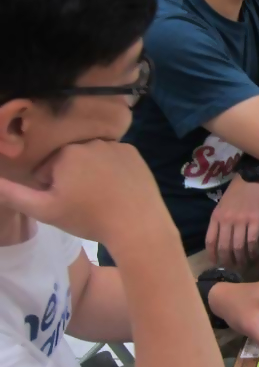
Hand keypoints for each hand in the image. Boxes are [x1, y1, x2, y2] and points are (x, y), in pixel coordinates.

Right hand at [0, 141, 171, 247]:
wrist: (137, 225)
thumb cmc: (88, 218)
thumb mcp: (45, 210)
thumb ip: (13, 194)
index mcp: (66, 152)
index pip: (46, 169)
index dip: (51, 189)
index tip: (66, 203)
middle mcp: (91, 142)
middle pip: (69, 161)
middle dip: (70, 178)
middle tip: (83, 202)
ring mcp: (116, 145)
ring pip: (92, 159)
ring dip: (91, 173)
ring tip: (101, 198)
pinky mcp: (134, 153)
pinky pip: (114, 159)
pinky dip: (112, 170)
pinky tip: (117, 190)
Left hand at [206, 176, 258, 267]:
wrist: (252, 179)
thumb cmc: (236, 193)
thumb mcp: (222, 206)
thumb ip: (220, 222)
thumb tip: (222, 241)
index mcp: (216, 217)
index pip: (210, 241)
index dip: (212, 255)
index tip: (215, 264)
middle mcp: (226, 221)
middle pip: (224, 247)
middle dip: (227, 261)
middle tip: (231, 268)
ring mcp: (241, 221)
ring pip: (238, 246)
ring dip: (240, 258)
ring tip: (243, 264)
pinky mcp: (255, 220)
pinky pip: (252, 240)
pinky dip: (253, 250)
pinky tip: (254, 255)